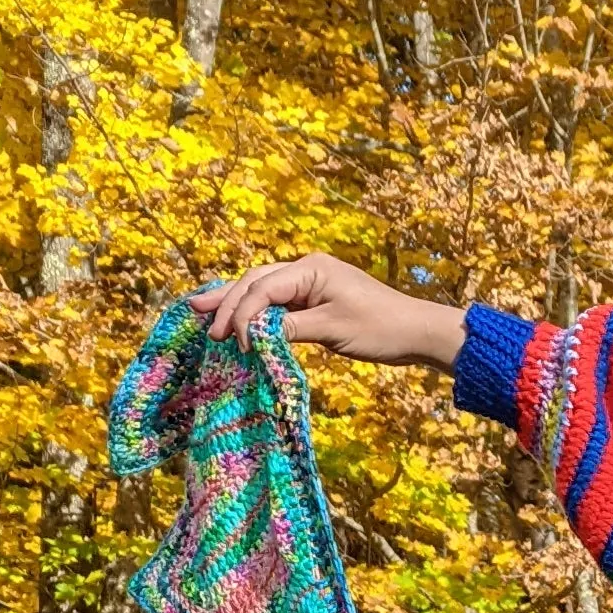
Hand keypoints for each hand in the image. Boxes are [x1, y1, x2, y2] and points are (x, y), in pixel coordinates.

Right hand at [197, 256, 466, 374]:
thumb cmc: (381, 329)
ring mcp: (311, 283)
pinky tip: (237, 320)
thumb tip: (255, 334)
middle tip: (196, 316)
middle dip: (226, 300)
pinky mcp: (315, 299)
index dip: (243, 314)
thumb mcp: (333, 330)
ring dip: (235, 303)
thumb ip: (291, 329)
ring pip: (263, 290)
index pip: (262, 288)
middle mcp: (306, 269)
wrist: (417, 332)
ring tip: (202, 311)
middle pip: (255, 281)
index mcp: (310, 269)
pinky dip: (256, 312)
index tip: (235, 343)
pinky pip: (278, 303)